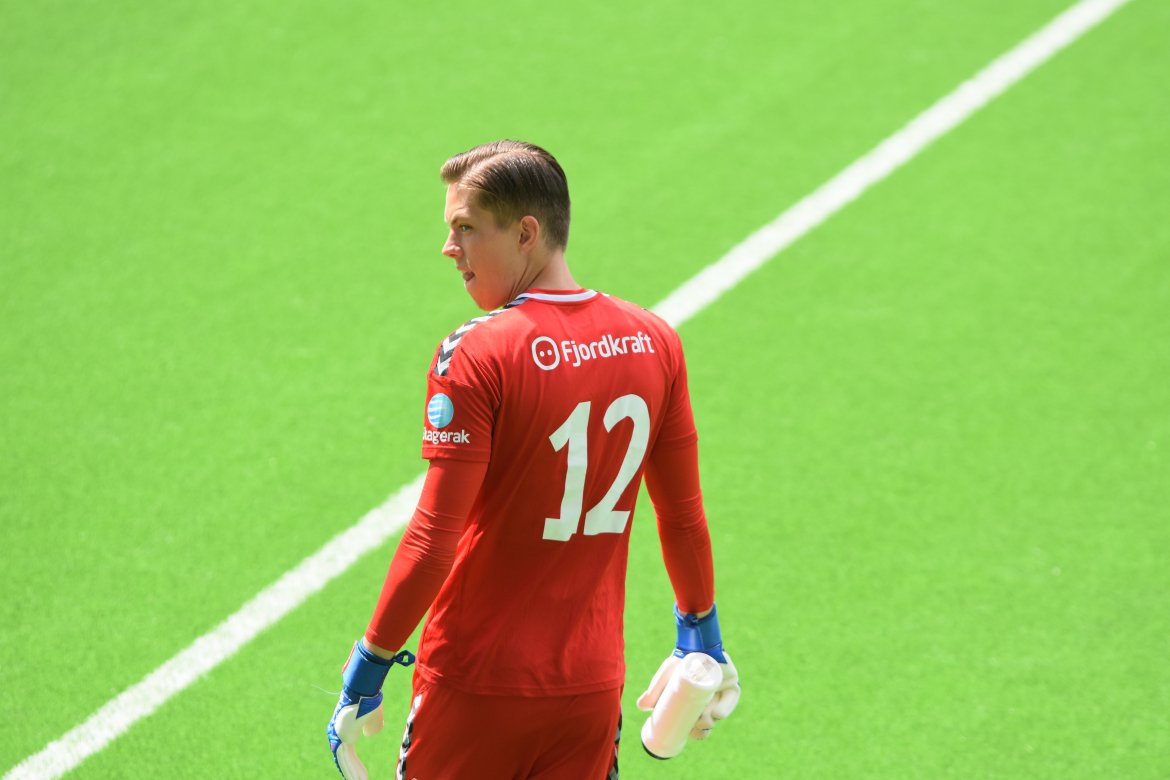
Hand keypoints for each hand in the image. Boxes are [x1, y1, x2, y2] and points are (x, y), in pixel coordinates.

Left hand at [327, 641, 414, 778]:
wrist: (366, 691)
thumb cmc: (370, 700)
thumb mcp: (374, 716)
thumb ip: (372, 726)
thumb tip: (369, 733)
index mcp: (344, 730)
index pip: (347, 752)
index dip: (354, 763)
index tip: (361, 774)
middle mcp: (338, 734)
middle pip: (345, 759)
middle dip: (353, 772)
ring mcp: (338, 737)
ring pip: (345, 761)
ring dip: (354, 774)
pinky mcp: (341, 738)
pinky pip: (346, 759)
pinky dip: (353, 770)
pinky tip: (361, 779)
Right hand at [636, 605, 739, 739]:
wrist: (692, 643)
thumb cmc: (678, 661)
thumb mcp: (664, 678)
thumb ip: (653, 692)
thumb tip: (641, 707)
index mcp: (698, 702)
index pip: (699, 723)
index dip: (696, 733)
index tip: (688, 735)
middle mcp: (712, 699)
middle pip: (709, 721)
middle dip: (703, 730)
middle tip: (694, 729)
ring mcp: (723, 691)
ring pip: (719, 713)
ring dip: (711, 721)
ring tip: (702, 720)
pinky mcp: (732, 681)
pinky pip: (730, 699)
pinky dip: (723, 708)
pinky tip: (716, 713)